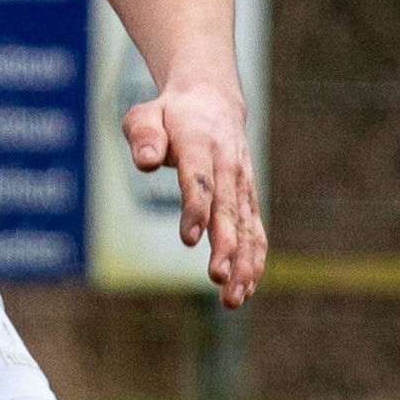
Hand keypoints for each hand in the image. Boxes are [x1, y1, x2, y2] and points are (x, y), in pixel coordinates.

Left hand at [126, 79, 266, 305]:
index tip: (189, 239)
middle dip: (225, 246)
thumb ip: (144, 136)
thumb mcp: (145, 115)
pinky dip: (254, 260)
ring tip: (234, 298)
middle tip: (218, 278)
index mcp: (199, 144)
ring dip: (244, 264)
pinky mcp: (248, 197)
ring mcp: (242, 183)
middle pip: (228, 211)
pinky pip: (255, 231)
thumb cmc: (169, 114)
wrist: (213, 101)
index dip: (196, 209)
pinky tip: (246, 290)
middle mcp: (227, 166)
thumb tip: (146, 162)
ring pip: (247, 227)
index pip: (199, 180)